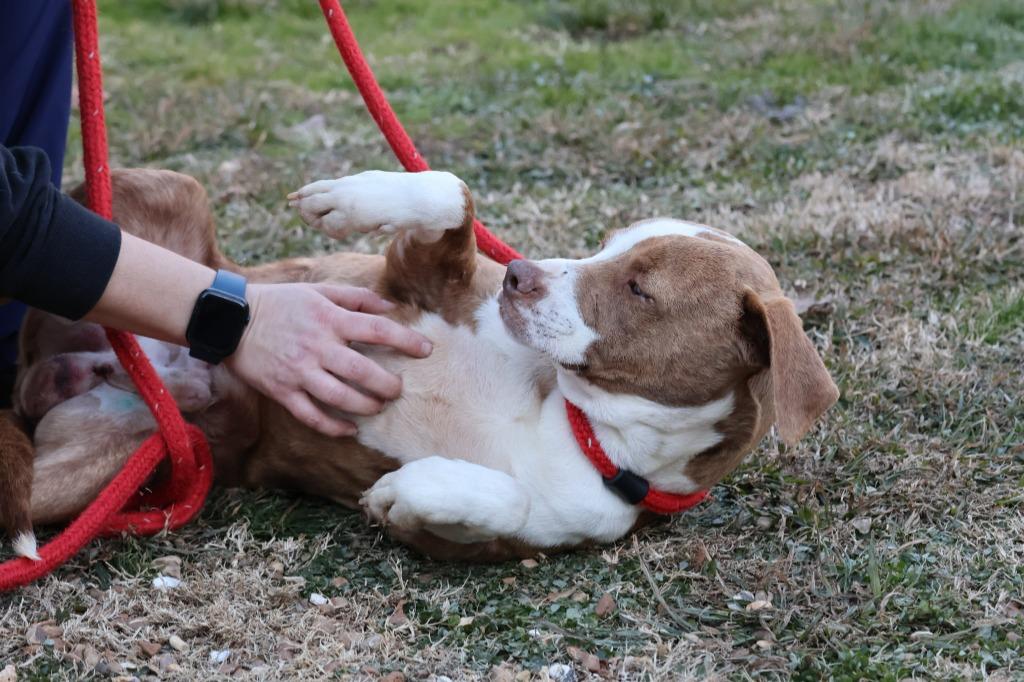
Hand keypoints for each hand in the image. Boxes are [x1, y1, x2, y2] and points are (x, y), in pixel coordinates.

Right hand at [226, 283, 431, 435]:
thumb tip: (391, 307)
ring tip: (377, 406)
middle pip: (363, 371)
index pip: (377, 330)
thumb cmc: (281, 302)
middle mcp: (317, 347)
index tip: (426, 350)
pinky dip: (333, 426)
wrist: (231, 319)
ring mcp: (299, 371)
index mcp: (330, 320)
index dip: (406, 340)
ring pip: (340, 397)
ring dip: (365, 406)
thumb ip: (357, 298)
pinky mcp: (283, 391)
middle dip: (387, 384)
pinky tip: (349, 429)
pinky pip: (311, 415)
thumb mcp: (319, 291)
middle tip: (398, 388)